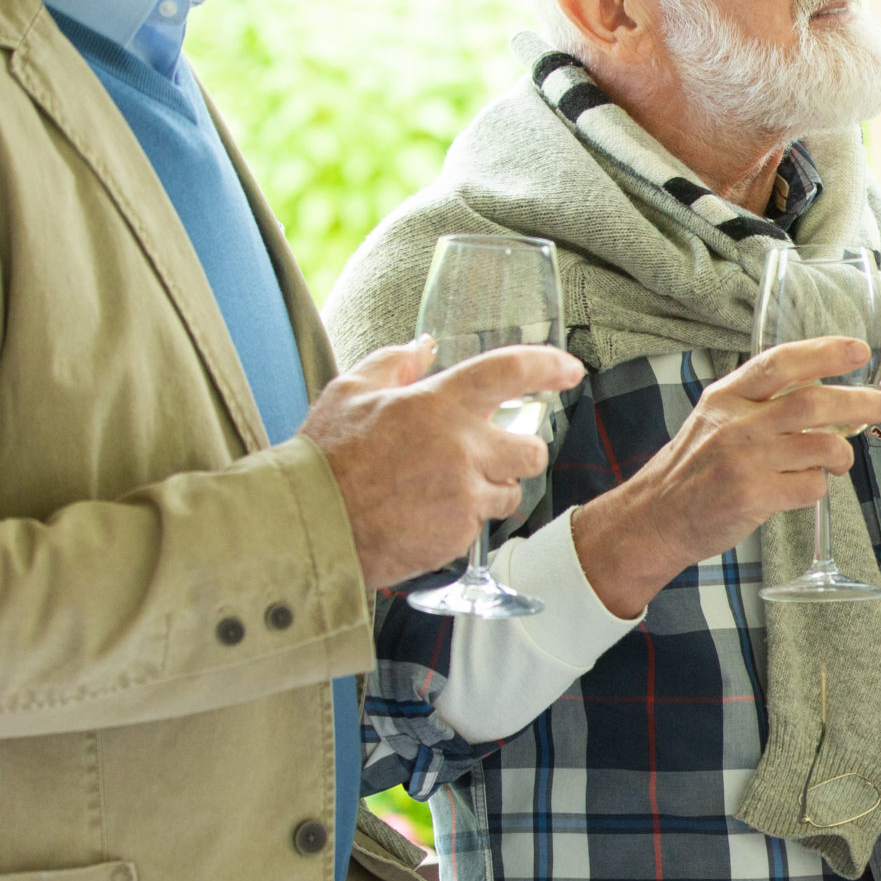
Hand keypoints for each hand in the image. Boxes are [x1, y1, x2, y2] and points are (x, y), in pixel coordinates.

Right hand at [302, 338, 584, 589]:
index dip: (547, 366)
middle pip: (533, 449)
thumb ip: (394, 364)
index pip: (509, 372)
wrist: (311, 524)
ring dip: (491, 489)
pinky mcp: (460, 533)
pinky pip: (481, 524)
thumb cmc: (325, 457)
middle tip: (491, 454)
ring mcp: (465, 493)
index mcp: (438, 403)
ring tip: (445, 489)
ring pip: (510, 491)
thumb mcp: (350, 392)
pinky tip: (427, 515)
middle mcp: (462, 447)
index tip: (569, 369)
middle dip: (520, 452)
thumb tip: (424, 346)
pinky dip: (464, 519)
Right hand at [570, 337, 880, 618]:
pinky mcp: (751, 497)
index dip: (824, 352)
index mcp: (725, 397)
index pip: (780, 362)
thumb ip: (758, 404)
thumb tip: (820, 393)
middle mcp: (735, 424)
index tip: (858, 350)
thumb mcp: (715, 420)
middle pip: (812, 402)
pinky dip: (820, 486)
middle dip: (857, 401)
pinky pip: (810, 486)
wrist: (655, 518)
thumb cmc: (693, 470)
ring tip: (842, 460)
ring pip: (820, 445)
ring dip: (843, 453)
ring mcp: (743, 461)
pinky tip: (809, 487)